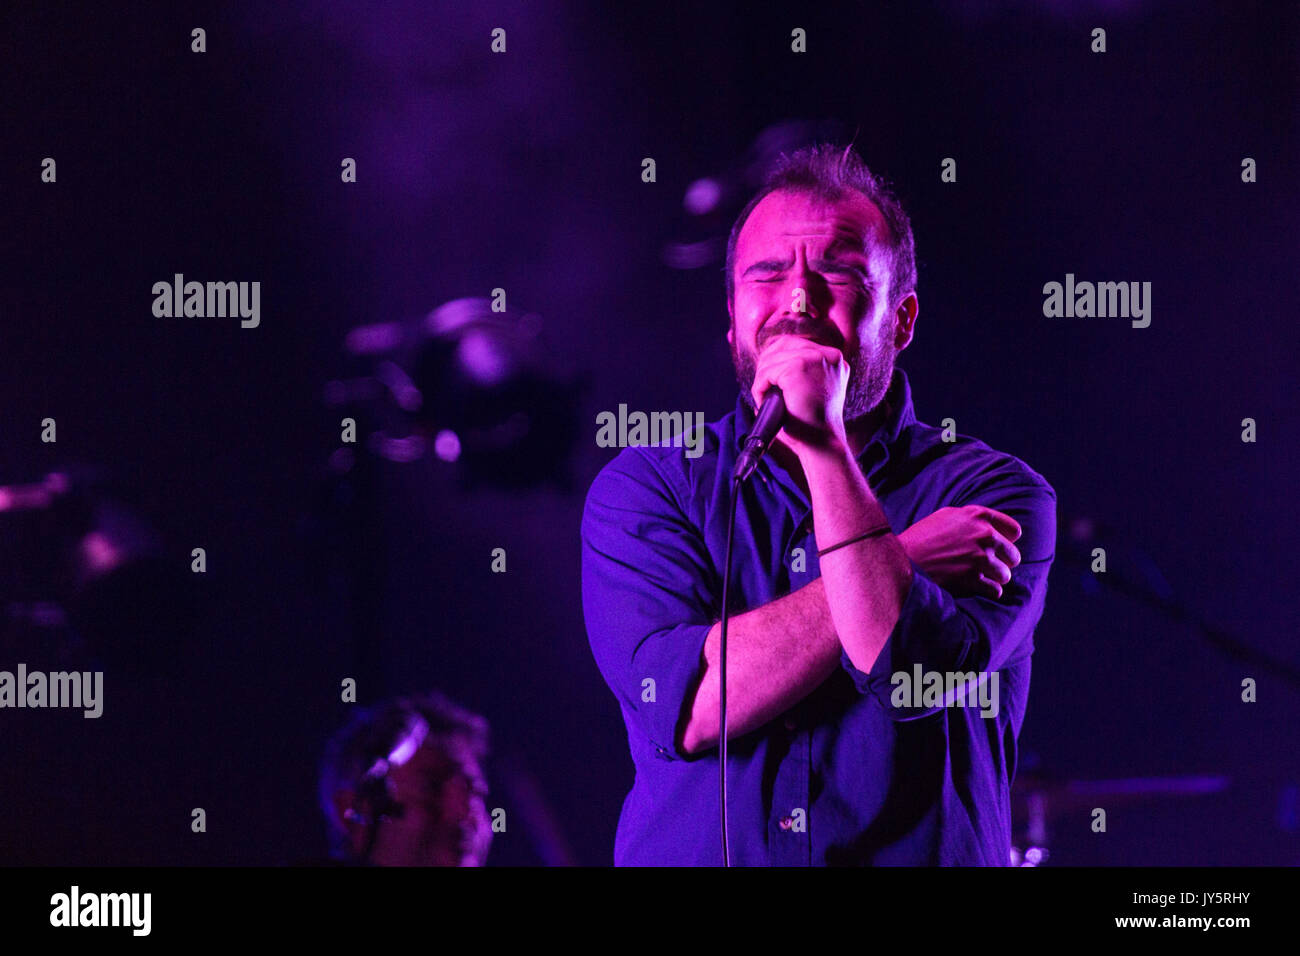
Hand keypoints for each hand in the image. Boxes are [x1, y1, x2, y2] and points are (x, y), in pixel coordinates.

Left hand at [750, 332, 849, 456]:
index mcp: (834, 360)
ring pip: (772, 360)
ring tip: (764, 399)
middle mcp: (828, 355)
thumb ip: (798, 375)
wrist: (821, 444)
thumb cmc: (813, 425)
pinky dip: (759, 388)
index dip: (778, 358)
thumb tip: (765, 366)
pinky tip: (763, 401)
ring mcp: (814, 359)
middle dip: (767, 365)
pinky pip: (766, 372)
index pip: (797, 344)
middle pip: (783, 344)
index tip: (770, 378)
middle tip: (762, 388)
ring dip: (762, 380)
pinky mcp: (798, 367)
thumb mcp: (812, 392)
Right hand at [896, 505, 1022, 598]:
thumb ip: (971, 519)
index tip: (1004, 546)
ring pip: (1005, 574)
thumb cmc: (921, 538)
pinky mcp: (973, 578)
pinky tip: (978, 588)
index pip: (1013, 529)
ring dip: (995, 579)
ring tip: (982, 579)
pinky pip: (995, 590)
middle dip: (1003, 562)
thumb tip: (991, 527)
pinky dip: (988, 591)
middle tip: (991, 567)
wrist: (901, 559)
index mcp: (977, 516)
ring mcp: (979, 557)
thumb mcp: (945, 517)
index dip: (1009, 540)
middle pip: (1013, 554)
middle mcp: (983, 534)